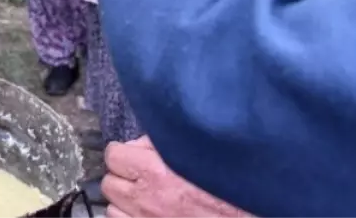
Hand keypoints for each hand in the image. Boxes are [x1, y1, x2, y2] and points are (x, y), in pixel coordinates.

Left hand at [104, 137, 251, 217]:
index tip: (133, 154)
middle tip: (141, 175)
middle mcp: (146, 200)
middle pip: (110, 182)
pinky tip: (148, 214)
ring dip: (126, 201)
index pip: (113, 154)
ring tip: (146, 197)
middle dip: (124, 176)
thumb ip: (163, 143)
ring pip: (113, 208)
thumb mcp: (198, 152)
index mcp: (156, 172)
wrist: (245, 214)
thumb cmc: (228, 188)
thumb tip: (140, 144)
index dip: (124, 152)